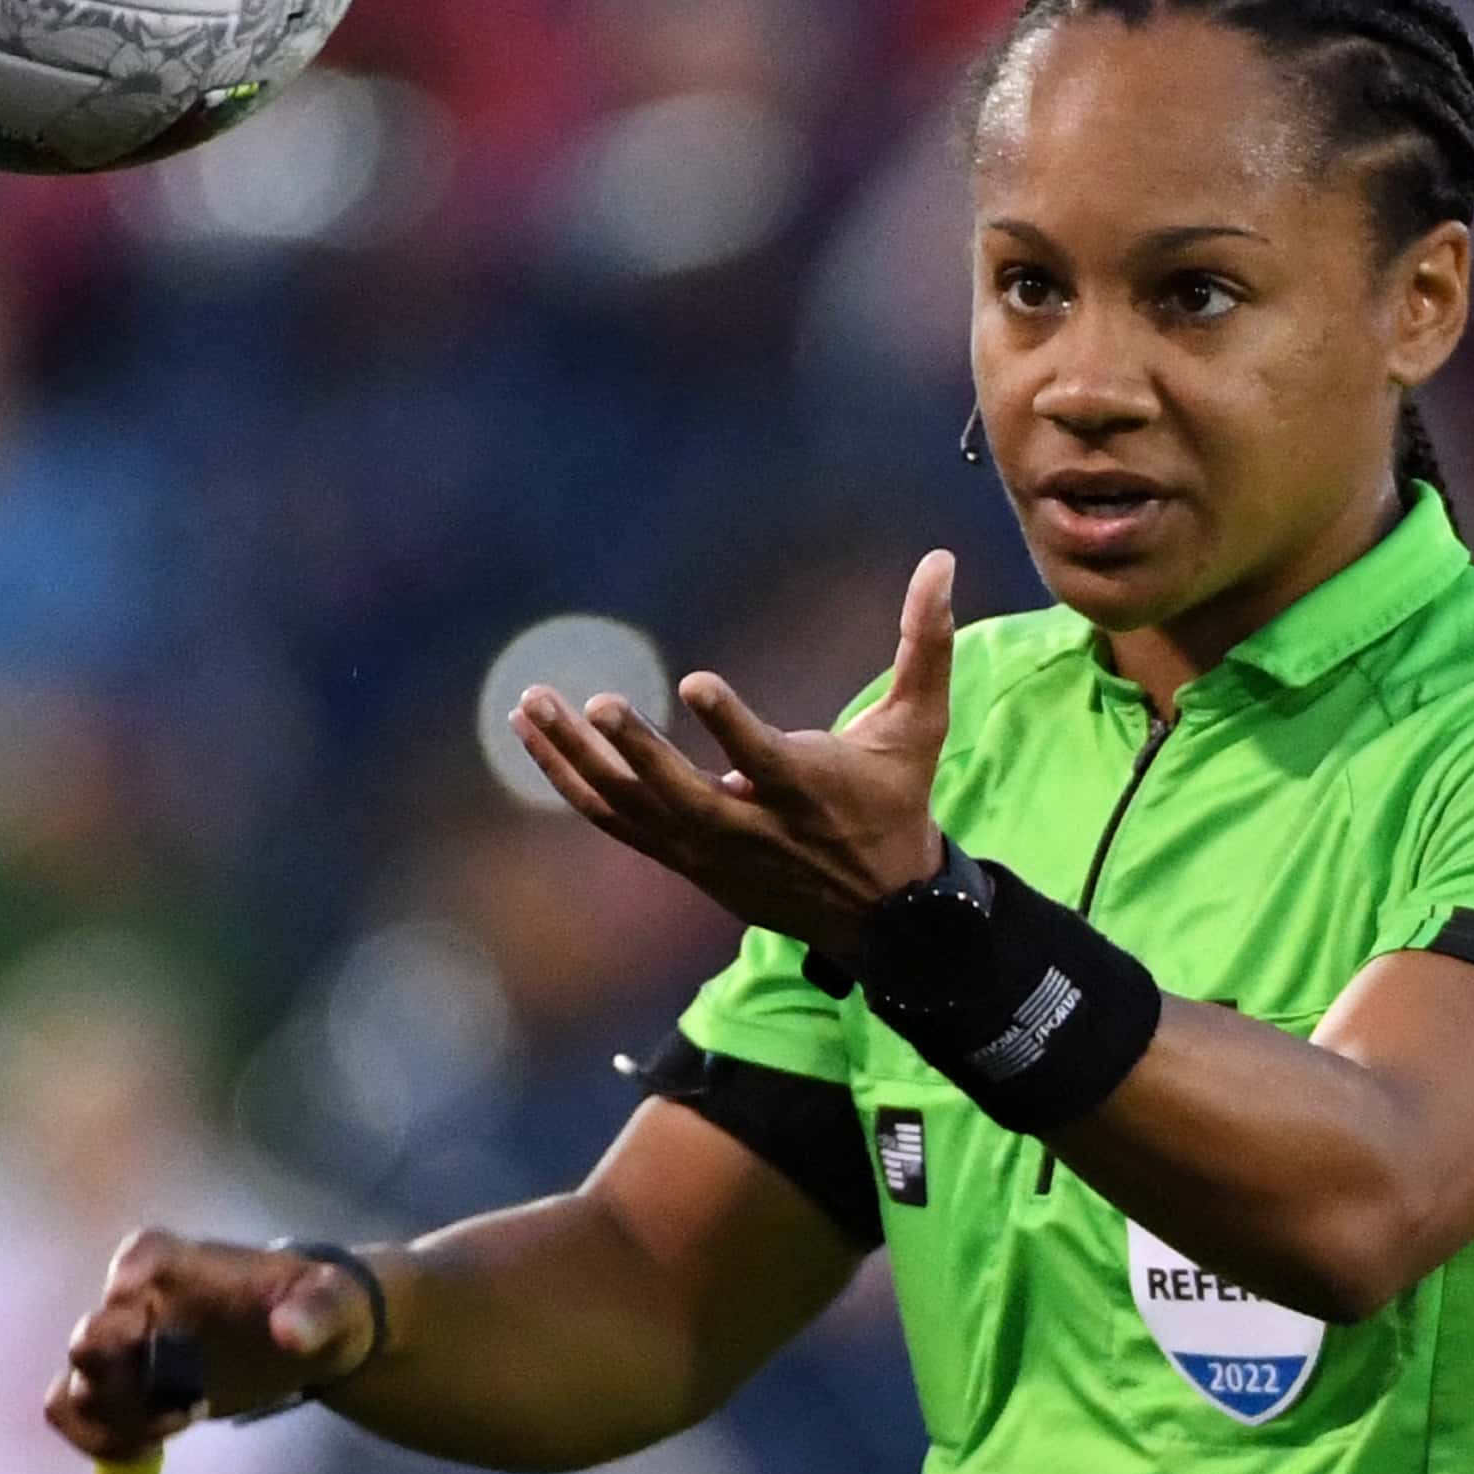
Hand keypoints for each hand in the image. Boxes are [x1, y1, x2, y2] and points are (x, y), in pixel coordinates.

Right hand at [42, 1229, 378, 1461]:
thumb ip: (317, 1310)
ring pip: (73, 1387)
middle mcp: (140, 1304)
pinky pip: (79, 1419)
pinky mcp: (128, 1395)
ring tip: (171, 1427)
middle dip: (110, 1368)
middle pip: (93, 1332)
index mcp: (185, 1263)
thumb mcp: (335, 1300)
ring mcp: (127, 1353)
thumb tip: (288, 1333)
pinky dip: (100, 1442)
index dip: (131, 1273)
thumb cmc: (319, 1301)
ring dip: (107, 1417)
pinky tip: (152, 1449)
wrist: (311, 1337)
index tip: (132, 1293)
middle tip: (171, 1399)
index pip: (145, 1254)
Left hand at [510, 549, 953, 958]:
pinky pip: (614, 821)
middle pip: (680, 798)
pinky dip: (571, 782)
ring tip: (531, 705)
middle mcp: (750, 829)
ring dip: (576, 760)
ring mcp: (707, 850)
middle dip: (637, 752)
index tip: (697, 682)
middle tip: (595, 703)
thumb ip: (926, 642)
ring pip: (629, 810)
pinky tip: (536, 739)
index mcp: (806, 792)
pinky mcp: (682, 859)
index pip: (764, 759)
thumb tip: (942, 560)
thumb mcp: (919, 726)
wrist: (880, 913)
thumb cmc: (895, 802)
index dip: (731, 727)